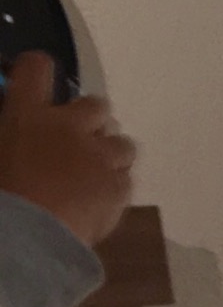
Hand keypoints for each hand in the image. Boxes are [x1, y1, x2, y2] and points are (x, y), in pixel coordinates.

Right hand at [0, 53, 130, 250]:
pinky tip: (100, 200)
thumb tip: (16, 135)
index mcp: (27, 114)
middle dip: (90, 118)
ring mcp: (100, 157)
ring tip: (95, 172)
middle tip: (77, 137)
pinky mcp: (119, 188)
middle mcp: (69, 128)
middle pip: (95, 105)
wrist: (25, 237)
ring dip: (111, 153)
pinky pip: (126, 179)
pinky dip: (115, 186)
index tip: (34, 75)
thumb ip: (9, 131)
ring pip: (123, 143)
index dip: (36, 69)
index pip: (36, 69)